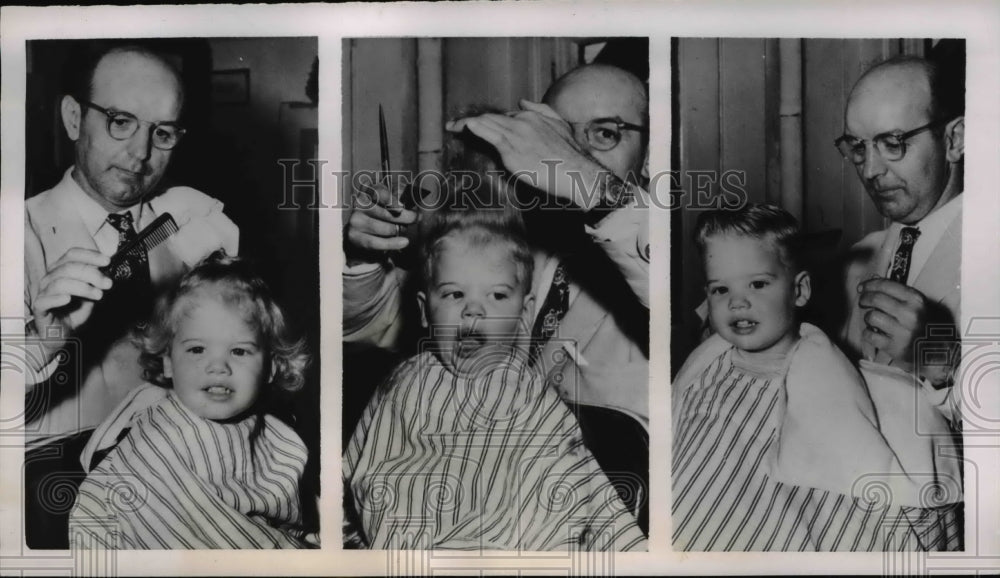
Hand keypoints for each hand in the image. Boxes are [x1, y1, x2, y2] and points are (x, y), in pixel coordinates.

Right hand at [30, 248, 111, 361]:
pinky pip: (45, 300)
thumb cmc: (76, 311)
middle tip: (108, 284)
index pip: (72, 254)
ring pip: (60, 282)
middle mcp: (50, 278)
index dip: (90, 255)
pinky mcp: (40, 308)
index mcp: (61, 270)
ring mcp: (43, 292)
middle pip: (69, 267)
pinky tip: (68, 299)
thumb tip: (109, 269)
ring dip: (82, 287)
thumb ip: (98, 281)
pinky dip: (57, 298)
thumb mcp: (92, 293)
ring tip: (98, 295)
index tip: (107, 261)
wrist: (65, 333)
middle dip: (92, 274)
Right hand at [344, 181, 417, 265]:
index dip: (393, 199)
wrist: (354, 231)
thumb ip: (397, 199)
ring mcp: (356, 221)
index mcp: (367, 192)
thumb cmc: (376, 213)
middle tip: (416, 218)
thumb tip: (415, 208)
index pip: (379, 191)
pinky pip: (378, 242)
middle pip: (388, 212)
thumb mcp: (384, 201)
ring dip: (399, 230)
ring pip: (386, 228)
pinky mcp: (355, 237)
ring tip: (403, 229)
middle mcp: (359, 204)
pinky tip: (404, 242)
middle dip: (406, 217)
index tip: (406, 205)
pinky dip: (393, 243)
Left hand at [445, 100, 608, 209]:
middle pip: (491, 118)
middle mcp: (522, 121)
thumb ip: (541, 110)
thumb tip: (522, 102)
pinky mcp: (512, 149)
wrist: (576, 172)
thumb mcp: (559, 125)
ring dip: (466, 125)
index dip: (487, 121)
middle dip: (470, 122)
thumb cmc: (570, 155)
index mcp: (532, 116)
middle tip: (453, 126)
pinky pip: (489, 134)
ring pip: (486, 124)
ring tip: (451, 127)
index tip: (474, 126)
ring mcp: (516, 134)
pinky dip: (474, 128)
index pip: (503, 117)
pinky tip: (463, 126)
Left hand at [857, 277, 928, 371]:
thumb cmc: (923, 325)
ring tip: (873, 320)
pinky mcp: (894, 347)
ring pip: (871, 316)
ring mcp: (902, 332)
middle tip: (863, 302)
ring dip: (867, 317)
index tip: (861, 287)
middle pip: (875, 298)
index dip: (869, 284)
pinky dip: (867, 332)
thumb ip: (897, 294)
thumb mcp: (916, 305)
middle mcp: (910, 314)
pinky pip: (869, 335)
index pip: (886, 285)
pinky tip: (873, 332)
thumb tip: (871, 283)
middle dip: (864, 299)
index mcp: (916, 300)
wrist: (937, 352)